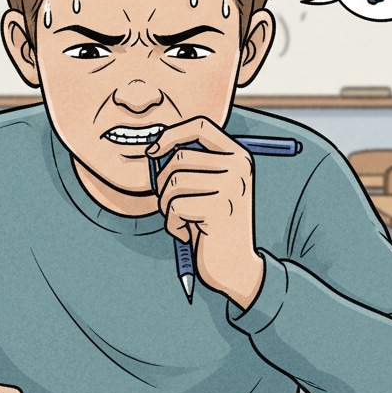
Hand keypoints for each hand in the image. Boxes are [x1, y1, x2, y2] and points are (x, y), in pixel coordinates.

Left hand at [148, 117, 264, 309]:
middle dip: (164, 185)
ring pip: (172, 183)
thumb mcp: (209, 188)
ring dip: (167, 206)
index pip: (200, 125)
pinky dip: (173, 224)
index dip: (171, 134)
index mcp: (238, 156)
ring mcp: (231, 187)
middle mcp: (239, 167)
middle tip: (174, 206)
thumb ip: (192, 164)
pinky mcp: (219, 209)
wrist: (236, 267)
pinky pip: (174, 207)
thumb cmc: (214, 225)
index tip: (152, 151)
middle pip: (178, 158)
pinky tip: (189, 234)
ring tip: (184, 220)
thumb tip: (153, 147)